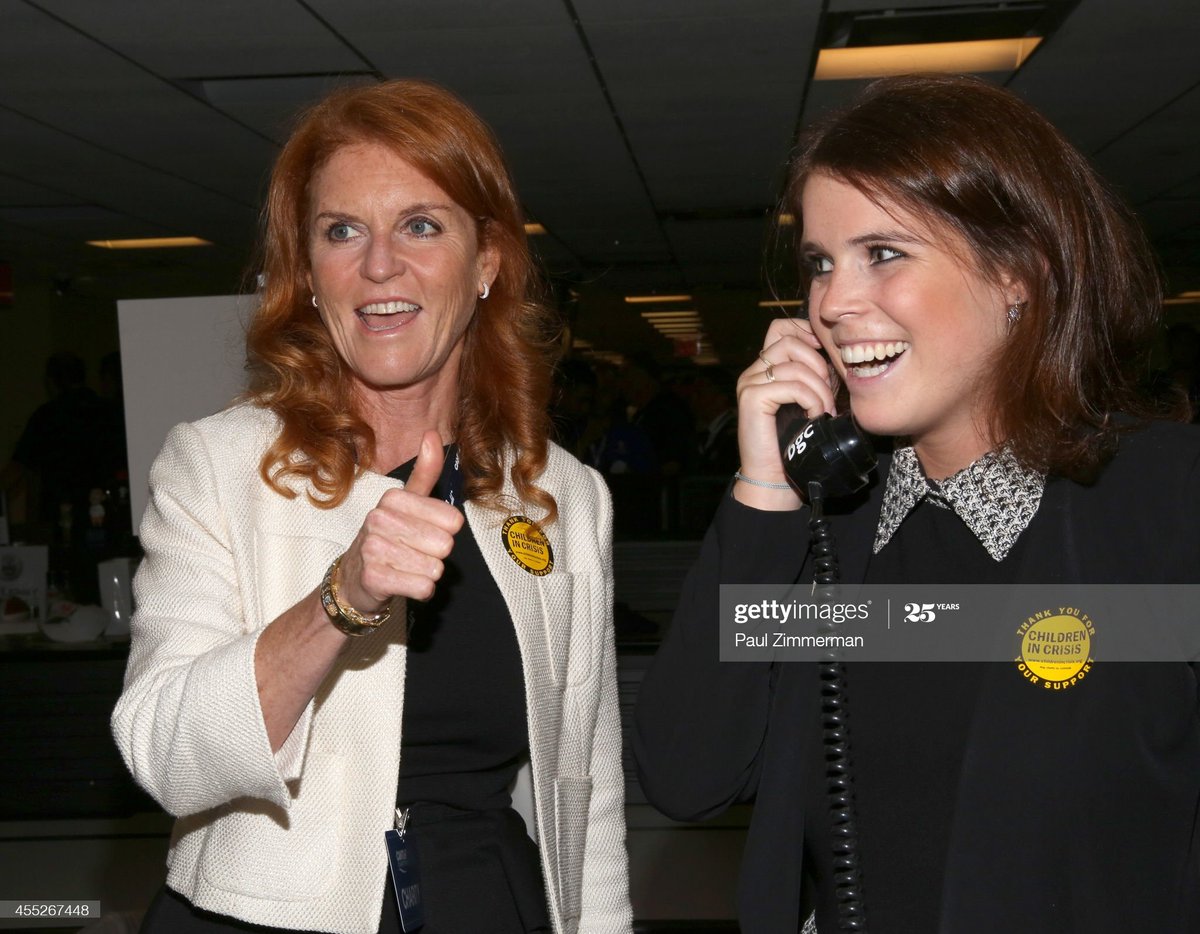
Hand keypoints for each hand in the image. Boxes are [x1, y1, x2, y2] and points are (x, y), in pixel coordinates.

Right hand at [335, 430, 463, 613]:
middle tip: (414, 553)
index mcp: (393, 498)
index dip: (445, 532)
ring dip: (426, 573)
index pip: (453, 520)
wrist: (354, 580)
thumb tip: (431, 435)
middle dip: (435, 555)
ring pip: (434, 567)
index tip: (424, 532)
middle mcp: (380, 519)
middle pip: (445, 545)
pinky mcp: (374, 578)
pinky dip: (420, 590)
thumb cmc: (387, 538)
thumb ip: (425, 472)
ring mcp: (373, 548)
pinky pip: (423, 587)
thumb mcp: (406, 503)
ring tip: (406, 567)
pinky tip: (403, 582)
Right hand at [734, 318, 836, 504]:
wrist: (775, 479)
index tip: (827, 357)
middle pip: (789, 340)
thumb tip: (839, 355)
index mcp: (765, 369)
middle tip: (830, 393)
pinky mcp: (751, 398)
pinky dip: (811, 400)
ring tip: (825, 410)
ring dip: (819, 387)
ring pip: (793, 363)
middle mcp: (753, 372)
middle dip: (819, 364)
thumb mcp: (810, 402)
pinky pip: (791, 385)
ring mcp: (749, 383)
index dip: (807, 333)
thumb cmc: (796, 443)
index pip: (781, 327)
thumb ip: (815, 377)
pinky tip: (815, 417)